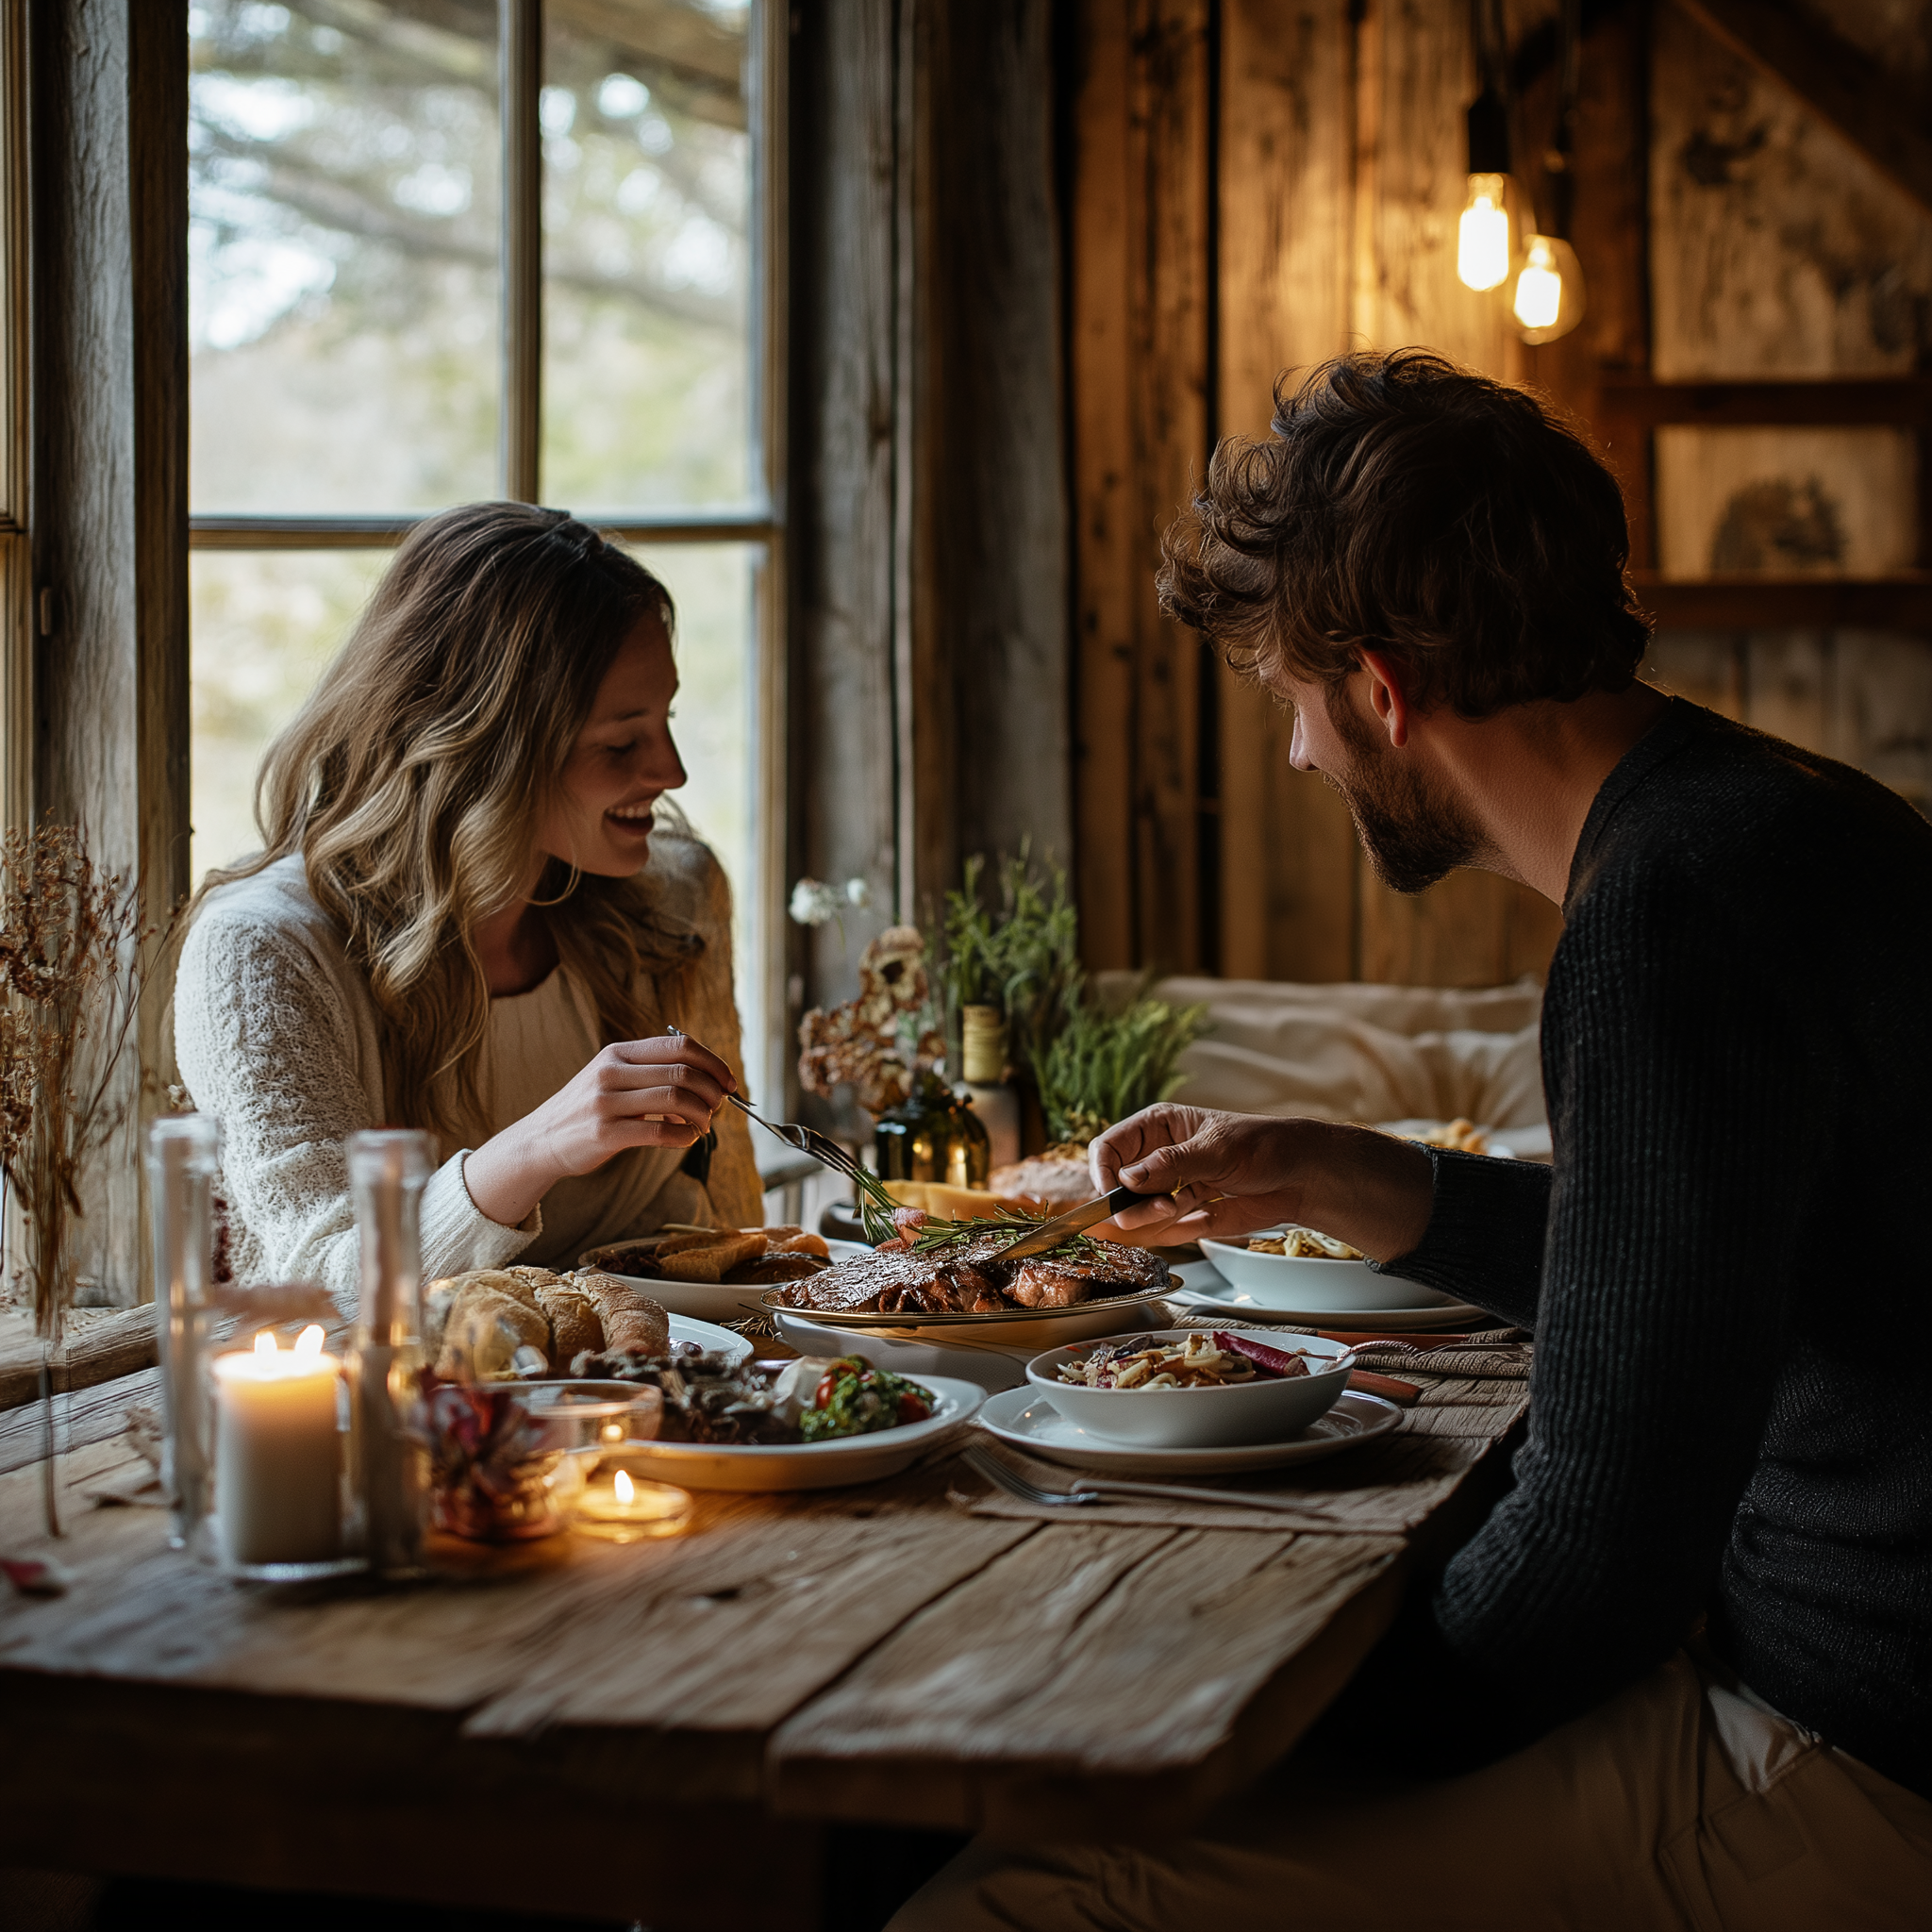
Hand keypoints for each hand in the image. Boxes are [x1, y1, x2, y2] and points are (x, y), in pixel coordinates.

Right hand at [462, 1034, 736, 1228]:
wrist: (541, 1140)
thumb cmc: (588, 1109)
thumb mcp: (612, 1076)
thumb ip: (652, 1073)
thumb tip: (708, 1081)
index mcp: (618, 1052)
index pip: (679, 1045)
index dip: (713, 1062)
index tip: (729, 1081)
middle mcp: (611, 1071)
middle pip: (682, 1072)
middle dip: (712, 1091)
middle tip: (719, 1107)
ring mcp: (606, 1102)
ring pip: (675, 1100)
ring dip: (702, 1115)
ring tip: (704, 1125)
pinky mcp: (605, 1134)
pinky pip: (660, 1133)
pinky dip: (685, 1137)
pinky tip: (688, 1139)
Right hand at [1087, 1104, 1433, 1262]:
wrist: (1302, 1179)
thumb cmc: (1265, 1146)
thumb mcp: (1217, 1150)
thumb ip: (1171, 1164)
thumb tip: (1128, 1178)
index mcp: (1158, 1127)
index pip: (1109, 1148)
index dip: (1103, 1172)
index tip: (1110, 1194)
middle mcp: (1158, 1159)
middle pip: (1118, 1187)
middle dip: (1137, 1202)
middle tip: (1165, 1206)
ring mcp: (1171, 1189)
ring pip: (1139, 1214)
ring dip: (1161, 1218)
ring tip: (1196, 1205)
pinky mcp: (1187, 1216)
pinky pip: (1165, 1232)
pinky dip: (1181, 1231)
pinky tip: (1208, 1216)